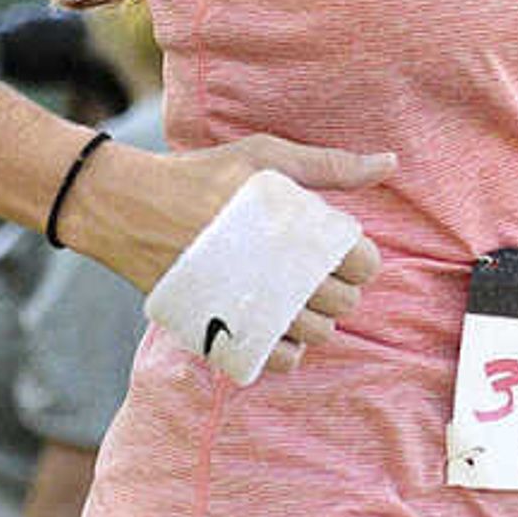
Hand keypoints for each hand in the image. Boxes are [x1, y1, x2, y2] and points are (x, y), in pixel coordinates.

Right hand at [62, 135, 390, 375]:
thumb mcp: (265, 156)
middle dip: (339, 289)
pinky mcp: (222, 332)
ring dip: (315, 320)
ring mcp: (248, 307)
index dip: (360, 260)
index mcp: (291, 228)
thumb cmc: (202, 176)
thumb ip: (329, 165)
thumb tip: (388, 162)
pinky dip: (286, 349)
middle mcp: (274, 272)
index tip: (342, 252)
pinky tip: (276, 324)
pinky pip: (276, 360)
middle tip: (314, 271)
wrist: (129, 208)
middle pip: (342, 303)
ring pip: (314, 335)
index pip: (360, 263)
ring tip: (293, 296)